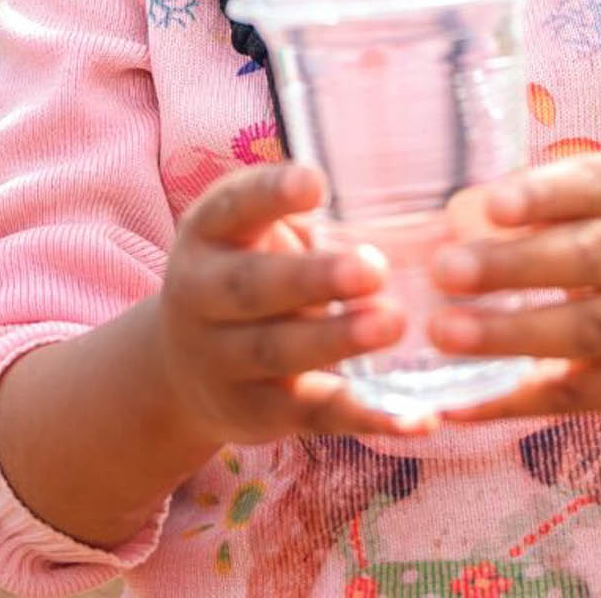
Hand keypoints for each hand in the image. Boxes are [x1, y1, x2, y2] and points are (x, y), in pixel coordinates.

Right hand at [155, 162, 434, 443]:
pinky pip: (315, 414)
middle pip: (251, 288)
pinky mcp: (257, 412)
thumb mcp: (256, 231)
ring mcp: (221, 360)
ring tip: (392, 323)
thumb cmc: (250, 272)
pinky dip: (369, 417)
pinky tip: (420, 418)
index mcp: (209, 234)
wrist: (180, 367)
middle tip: (374, 269)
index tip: (316, 183)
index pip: (234, 207)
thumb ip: (305, 215)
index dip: (271, 194)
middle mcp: (201, 295)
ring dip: (336, 340)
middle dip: (313, 279)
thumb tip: (410, 197)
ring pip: (277, 353)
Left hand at [425, 152, 600, 421]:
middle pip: (588, 258)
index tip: (491, 205)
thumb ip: (562, 201)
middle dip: (513, 265)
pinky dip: (514, 400)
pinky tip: (459, 404)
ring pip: (583, 330)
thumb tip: (462, 217)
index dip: (543, 196)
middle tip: (445, 270)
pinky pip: (575, 394)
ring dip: (509, 334)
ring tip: (444, 332)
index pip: (596, 186)